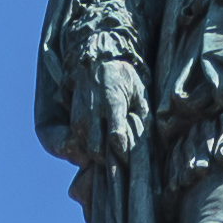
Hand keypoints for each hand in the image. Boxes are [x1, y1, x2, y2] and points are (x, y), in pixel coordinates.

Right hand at [72, 26, 148, 158]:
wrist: (98, 59)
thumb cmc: (124, 77)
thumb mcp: (139, 91)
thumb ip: (142, 113)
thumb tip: (148, 138)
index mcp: (113, 102)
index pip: (115, 135)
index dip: (123, 151)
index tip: (130, 157)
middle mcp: (94, 110)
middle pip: (96, 148)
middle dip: (107, 160)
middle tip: (120, 162)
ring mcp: (81, 114)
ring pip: (85, 147)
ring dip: (97, 155)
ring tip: (111, 155)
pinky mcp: (74, 116)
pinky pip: (78, 140)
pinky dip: (88, 147)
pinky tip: (100, 144)